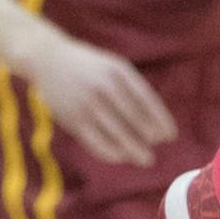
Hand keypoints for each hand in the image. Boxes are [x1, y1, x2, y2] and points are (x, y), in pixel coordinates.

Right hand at [28, 34, 175, 168]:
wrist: (48, 59)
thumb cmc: (88, 66)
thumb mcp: (113, 66)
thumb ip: (133, 88)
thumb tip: (155, 120)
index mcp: (118, 71)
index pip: (146, 99)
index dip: (161, 120)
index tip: (170, 135)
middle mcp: (104, 86)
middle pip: (134, 119)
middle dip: (149, 138)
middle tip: (156, 149)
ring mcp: (87, 103)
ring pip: (117, 134)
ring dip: (134, 150)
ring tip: (145, 159)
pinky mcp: (73, 119)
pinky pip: (97, 143)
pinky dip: (112, 153)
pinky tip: (121, 156)